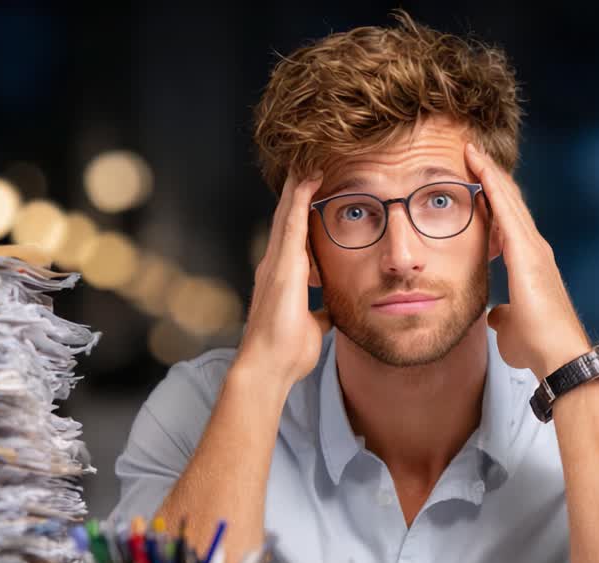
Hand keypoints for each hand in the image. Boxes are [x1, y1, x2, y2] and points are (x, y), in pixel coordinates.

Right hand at [236, 172, 331, 388]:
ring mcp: (276, 264)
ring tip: (309, 160)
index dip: (303, 212)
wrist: (269, 367)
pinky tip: (308, 179)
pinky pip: (291, 224)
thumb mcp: (313, 325)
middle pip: (289, 218)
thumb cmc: (287, 351)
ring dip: (298, 186)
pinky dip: (299, 199)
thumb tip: (329, 310)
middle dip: (298, 191)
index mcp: (284, 277)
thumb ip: (319, 312)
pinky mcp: (281, 267)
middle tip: (309, 163)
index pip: (296, 236)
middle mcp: (276, 265)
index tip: (315, 191)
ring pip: (288, 214)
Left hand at [465, 143, 589, 378]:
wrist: (557, 356)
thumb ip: (504, 315)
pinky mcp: (528, 254)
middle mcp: (535, 249)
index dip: (492, 198)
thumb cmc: (538, 346)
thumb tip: (497, 315)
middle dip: (491, 176)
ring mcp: (534, 249)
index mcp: (530, 263)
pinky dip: (492, 188)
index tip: (474, 179)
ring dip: (490, 174)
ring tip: (472, 151)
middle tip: (471, 152)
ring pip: (509, 201)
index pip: (508, 221)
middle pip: (510, 203)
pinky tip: (479, 170)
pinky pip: (507, 212)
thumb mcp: (511, 327)